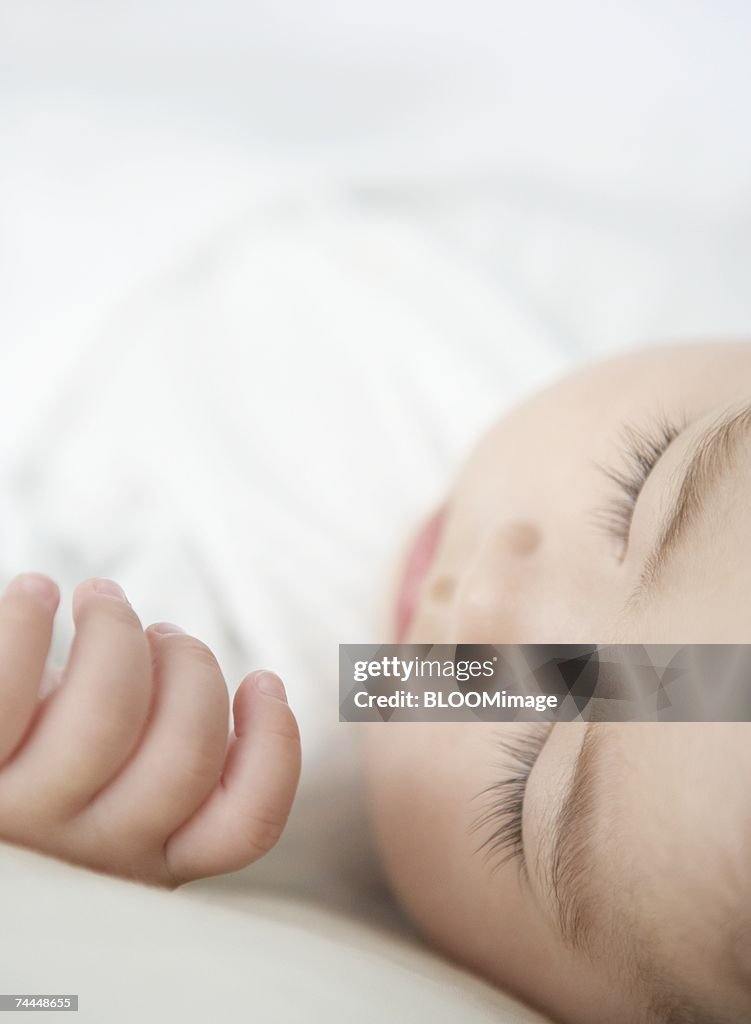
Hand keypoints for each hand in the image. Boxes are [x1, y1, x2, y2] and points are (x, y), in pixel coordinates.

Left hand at [0, 573, 300, 886]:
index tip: (263, 682)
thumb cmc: (23, 788)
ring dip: (117, 629)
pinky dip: (32, 622)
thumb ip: (148, 760)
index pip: (243, 827)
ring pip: (110, 711)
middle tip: (161, 632)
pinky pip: (7, 690)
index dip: (275, 745)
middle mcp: (89, 854)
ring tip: (99, 598)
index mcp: (140, 864)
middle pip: (187, 747)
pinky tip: (35, 595)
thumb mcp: (97, 803)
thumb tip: (183, 661)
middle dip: (190, 664)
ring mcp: (25, 817)